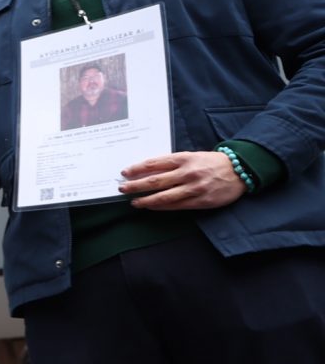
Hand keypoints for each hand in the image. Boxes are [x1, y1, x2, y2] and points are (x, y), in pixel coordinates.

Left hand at [120, 150, 245, 210]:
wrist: (240, 170)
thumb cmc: (212, 163)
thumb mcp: (192, 156)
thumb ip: (173, 163)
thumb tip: (148, 170)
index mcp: (184, 158)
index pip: (154, 163)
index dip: (137, 168)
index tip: (124, 172)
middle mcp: (187, 173)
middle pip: (155, 180)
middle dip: (135, 185)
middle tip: (122, 188)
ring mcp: (194, 188)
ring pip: (164, 196)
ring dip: (146, 200)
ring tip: (134, 202)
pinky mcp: (201, 201)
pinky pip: (176, 206)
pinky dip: (161, 207)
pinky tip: (151, 207)